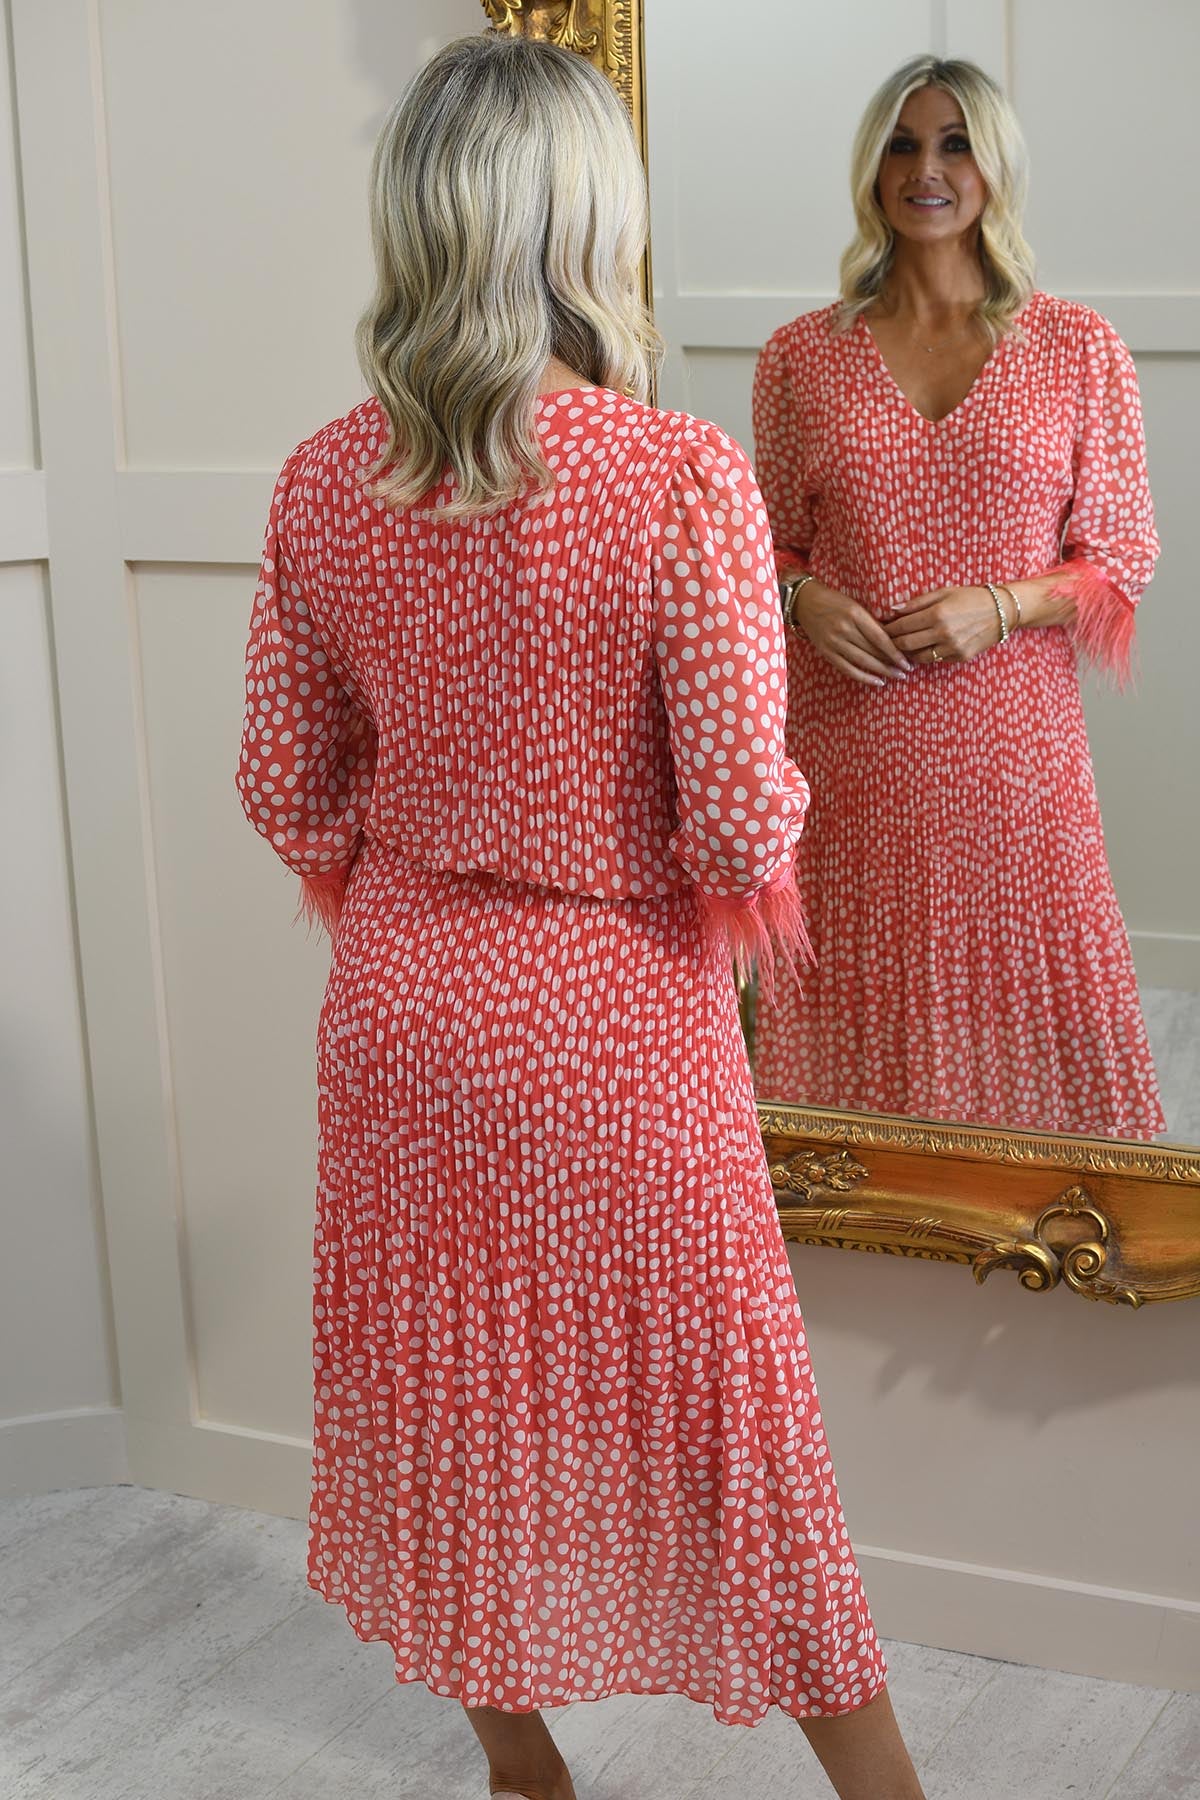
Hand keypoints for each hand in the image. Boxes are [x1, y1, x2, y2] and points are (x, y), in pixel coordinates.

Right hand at [789, 579, 912, 687]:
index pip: (879, 637)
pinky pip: (847, 669)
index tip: (907, 660)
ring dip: (881, 671)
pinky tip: (877, 681)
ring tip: (896, 676)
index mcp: (855, 614)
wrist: (806, 602)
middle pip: (872, 651)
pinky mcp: (826, 652)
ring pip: (862, 661)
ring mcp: (833, 642)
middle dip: (891, 663)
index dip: (895, 652)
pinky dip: (863, 677)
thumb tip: (894, 640)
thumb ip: (872, 622)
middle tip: (907, 671)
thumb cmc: (835, 601)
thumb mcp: (856, 605)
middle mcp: (844, 629)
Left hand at [882, 586, 1006, 664]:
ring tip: (899, 647)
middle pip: (905, 645)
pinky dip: (925, 656)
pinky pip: (934, 660)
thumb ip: (916, 602)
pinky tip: (920, 650)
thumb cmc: (970, 597)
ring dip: (906, 653)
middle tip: (884, 641)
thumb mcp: (944, 592)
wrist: (1002, 611)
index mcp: (937, 614)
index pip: (901, 627)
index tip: (878, 629)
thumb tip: (891, 610)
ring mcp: (952, 648)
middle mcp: (943, 633)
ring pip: (917, 657)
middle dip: (891, 643)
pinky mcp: (959, 658)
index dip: (886, 629)